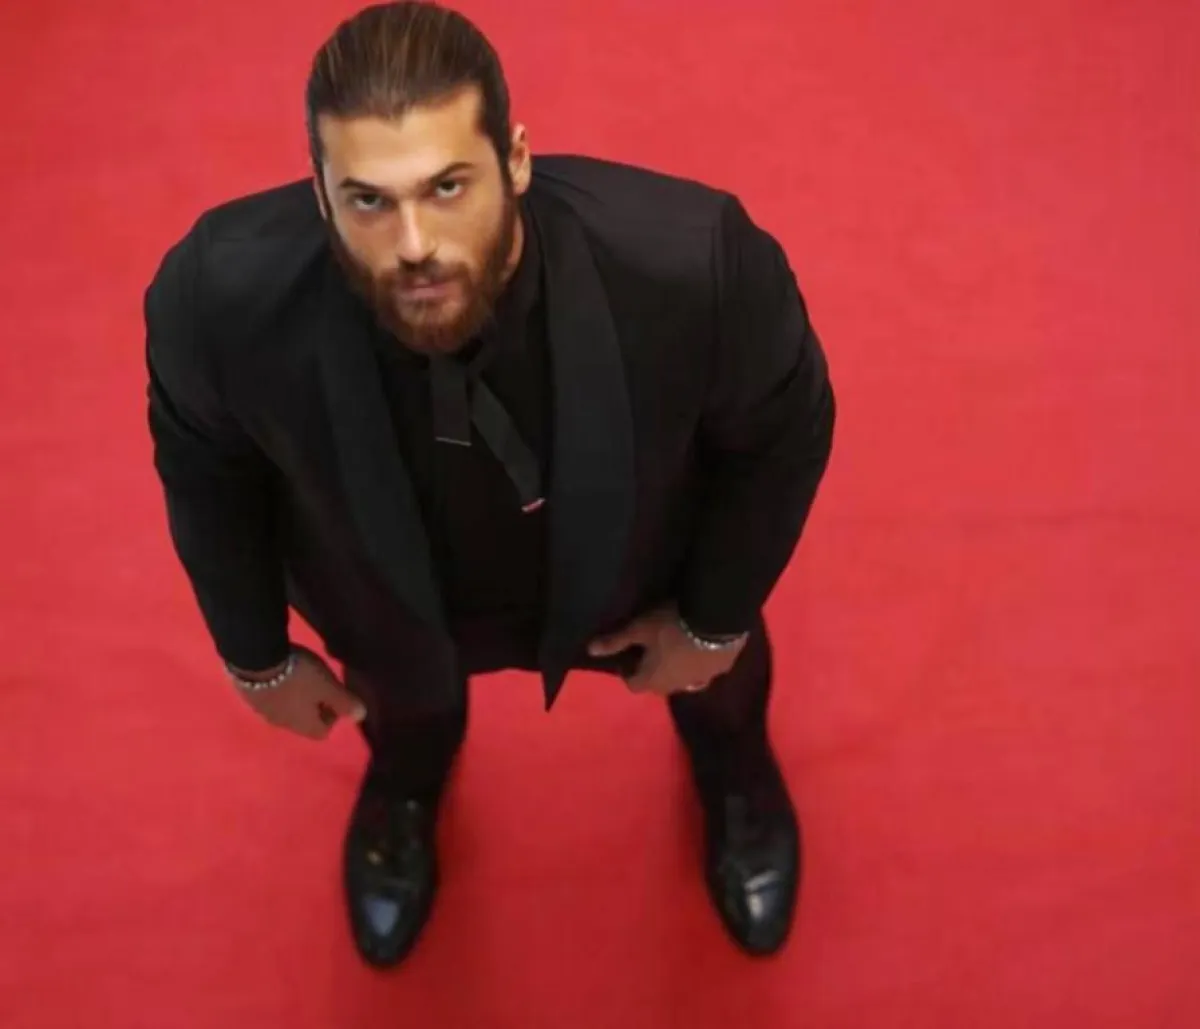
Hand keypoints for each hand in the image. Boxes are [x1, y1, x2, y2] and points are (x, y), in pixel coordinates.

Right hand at [229, 645, 365, 739]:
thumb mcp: (328, 686)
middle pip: (302, 722)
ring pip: (284, 710)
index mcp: (302, 725)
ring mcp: (262, 711)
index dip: (332, 716)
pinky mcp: (248, 696)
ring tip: (299, 675)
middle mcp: (281, 724)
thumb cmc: (299, 675)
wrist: (254, 659)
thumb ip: (344, 701)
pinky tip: (279, 671)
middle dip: (313, 706)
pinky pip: (269, 698)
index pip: (322, 731)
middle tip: (319, 684)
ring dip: (294, 698)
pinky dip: (277, 689)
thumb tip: (361, 716)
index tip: (335, 696)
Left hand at [588, 606, 746, 696]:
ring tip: (675, 651)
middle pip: (658, 686)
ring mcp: (702, 680)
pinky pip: (705, 672)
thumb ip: (616, 640)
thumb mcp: (639, 628)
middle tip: (649, 652)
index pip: (633, 685)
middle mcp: (676, 687)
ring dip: (676, 670)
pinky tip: (700, 648)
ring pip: (684, 681)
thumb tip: (589, 651)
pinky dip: (698, 664)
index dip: (627, 673)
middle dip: (651, 673)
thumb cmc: (670, 625)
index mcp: (654, 680)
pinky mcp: (721, 670)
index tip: (626, 658)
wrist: (717, 619)